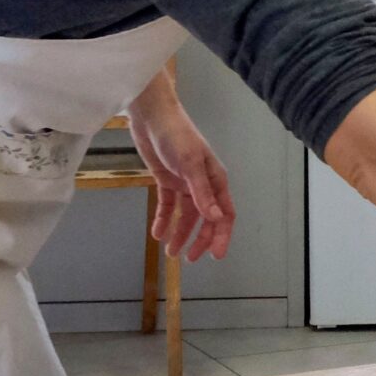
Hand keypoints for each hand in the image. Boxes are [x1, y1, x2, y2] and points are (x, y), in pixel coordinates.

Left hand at [126, 97, 236, 261]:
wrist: (151, 117)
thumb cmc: (176, 136)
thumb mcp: (190, 164)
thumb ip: (202, 192)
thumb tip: (216, 218)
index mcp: (215, 180)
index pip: (224, 213)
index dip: (221, 235)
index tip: (215, 255)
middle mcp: (203, 184)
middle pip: (206, 219)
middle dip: (199, 239)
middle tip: (189, 259)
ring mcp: (185, 183)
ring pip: (186, 215)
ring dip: (180, 233)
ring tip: (170, 252)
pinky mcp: (167, 180)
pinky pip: (167, 205)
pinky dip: (163, 219)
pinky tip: (157, 232)